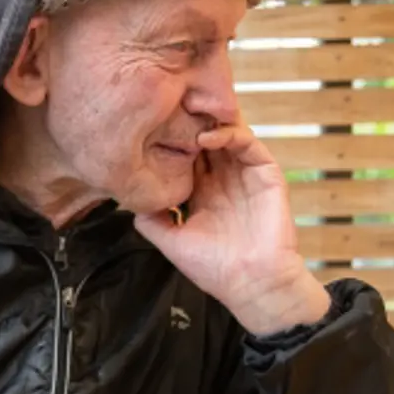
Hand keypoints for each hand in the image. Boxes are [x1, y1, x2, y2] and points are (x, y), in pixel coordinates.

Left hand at [134, 119, 329, 334]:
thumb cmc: (214, 269)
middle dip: (187, 124)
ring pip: (227, 135)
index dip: (169, 141)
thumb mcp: (171, 241)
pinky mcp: (265, 174)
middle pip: (205, 140)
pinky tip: (206, 138)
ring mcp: (244, 174)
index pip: (185, 156)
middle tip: (167, 110)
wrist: (251, 283)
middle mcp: (222, 179)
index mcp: (201, 192)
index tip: (148, 128)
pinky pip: (249, 144)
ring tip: (185, 119)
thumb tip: (128, 200)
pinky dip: (229, 134)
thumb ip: (150, 220)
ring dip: (207, 124)